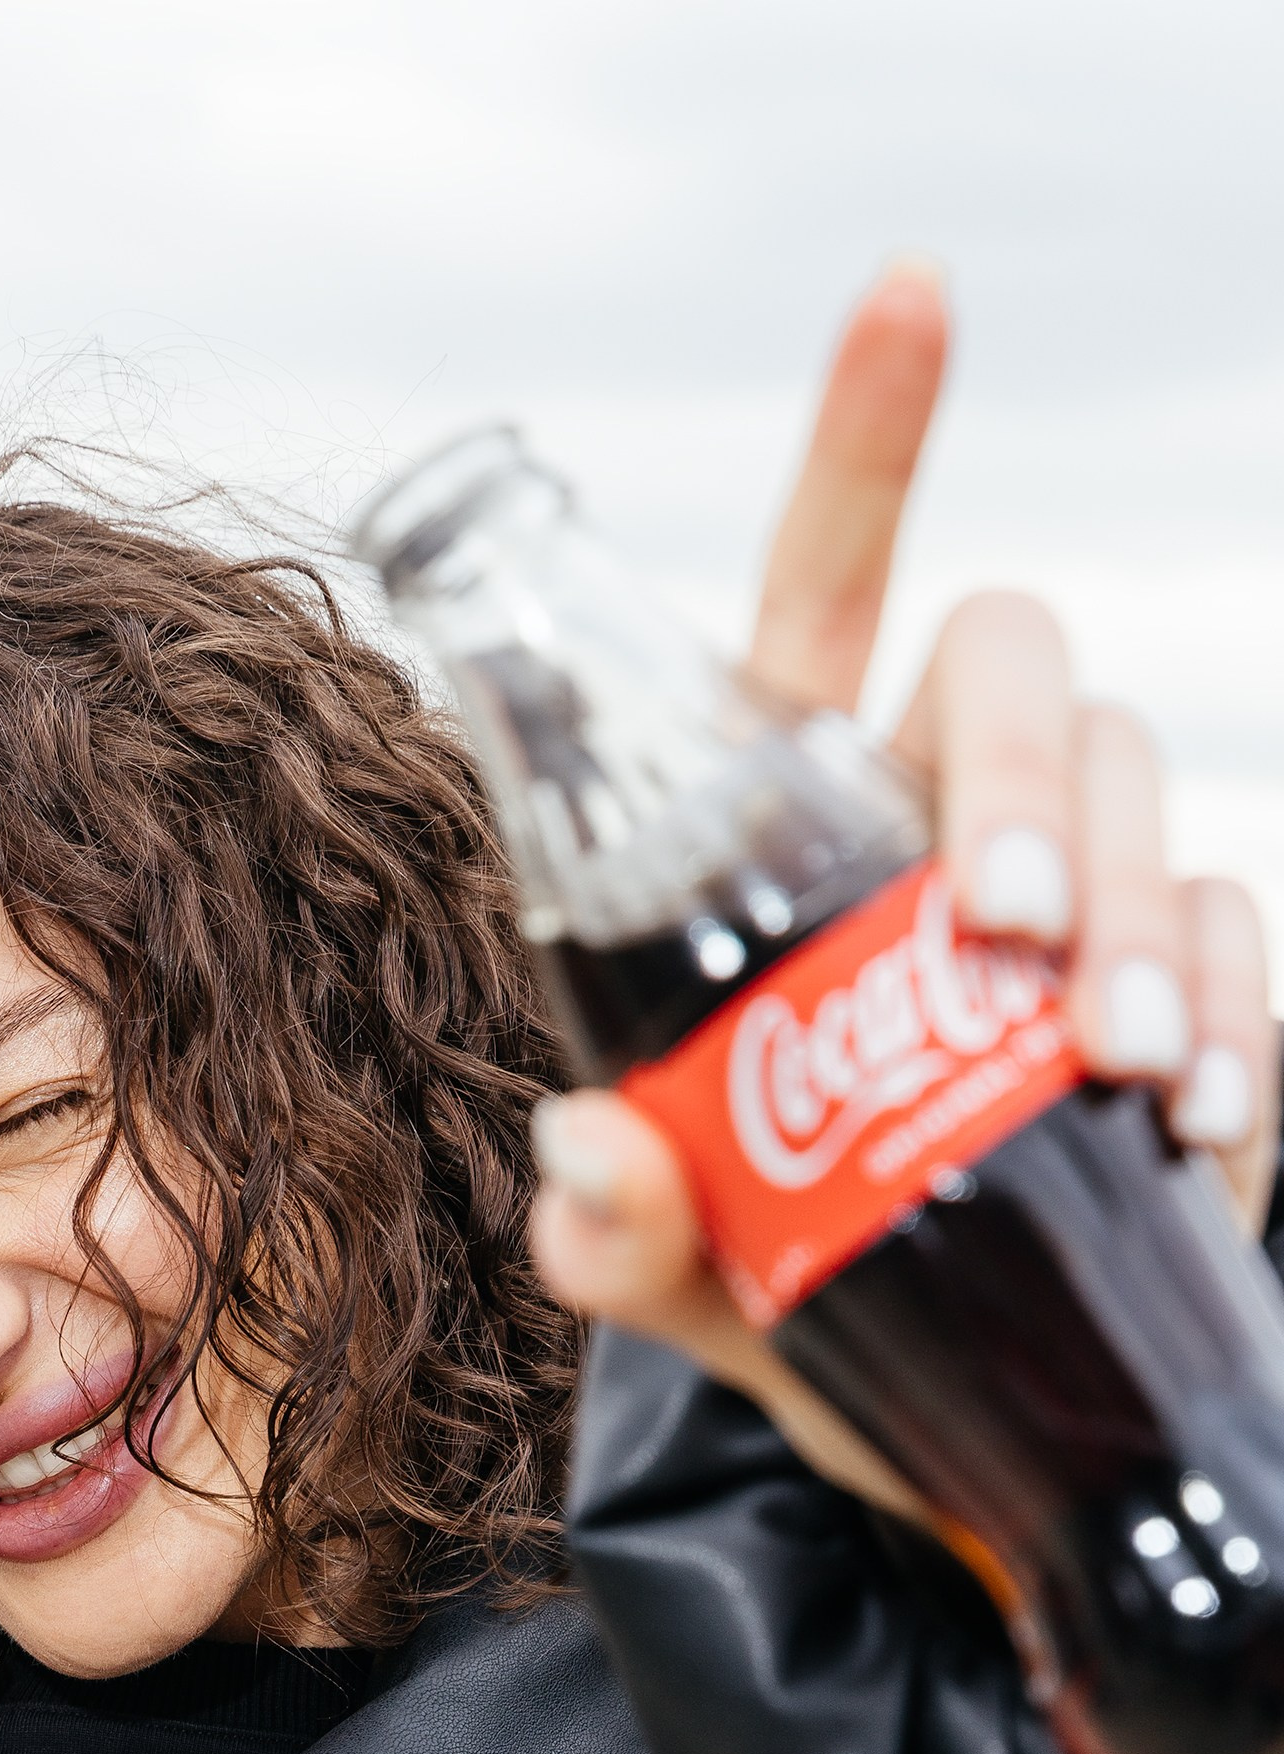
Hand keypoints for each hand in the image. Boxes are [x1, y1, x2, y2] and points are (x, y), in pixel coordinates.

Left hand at [530, 263, 1280, 1513]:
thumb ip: (613, 1226)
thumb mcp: (681, 1271)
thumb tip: (584, 1159)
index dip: (870, 439)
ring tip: (1105, 1068)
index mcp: (784, 820)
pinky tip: (1200, 1115)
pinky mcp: (1189, 986)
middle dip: (1026, 775)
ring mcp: (1078, 889)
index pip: (821, 594)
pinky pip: (1241, 931)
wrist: (933, 1415)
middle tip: (999, 942)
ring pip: (1145, 780)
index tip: (914, 289)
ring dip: (1138, 912)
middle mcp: (936, 815)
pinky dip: (1233, 1012)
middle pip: (1010, 663)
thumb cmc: (783, 1287)